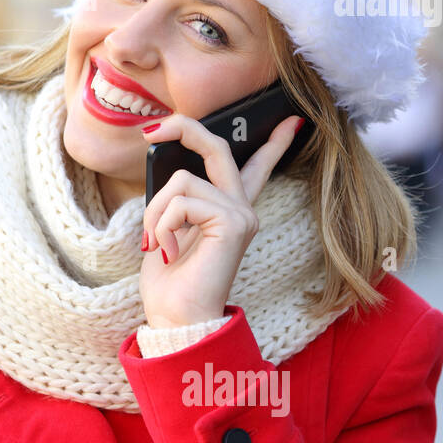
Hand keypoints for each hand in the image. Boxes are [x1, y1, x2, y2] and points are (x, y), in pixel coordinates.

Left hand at [137, 114, 305, 327]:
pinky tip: (167, 250)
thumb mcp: (167, 229)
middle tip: (150, 130)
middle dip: (183, 129)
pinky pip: (181, 200)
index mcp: (228, 212)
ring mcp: (241, 215)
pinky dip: (162, 223)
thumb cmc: (169, 283)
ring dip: (155, 211)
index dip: (273, 144)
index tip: (291, 121)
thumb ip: (177, 200)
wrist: (176, 320)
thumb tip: (166, 167)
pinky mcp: (233, 222)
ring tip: (155, 243)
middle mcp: (241, 210)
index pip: (256, 169)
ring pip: (182, 180)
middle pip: (217, 149)